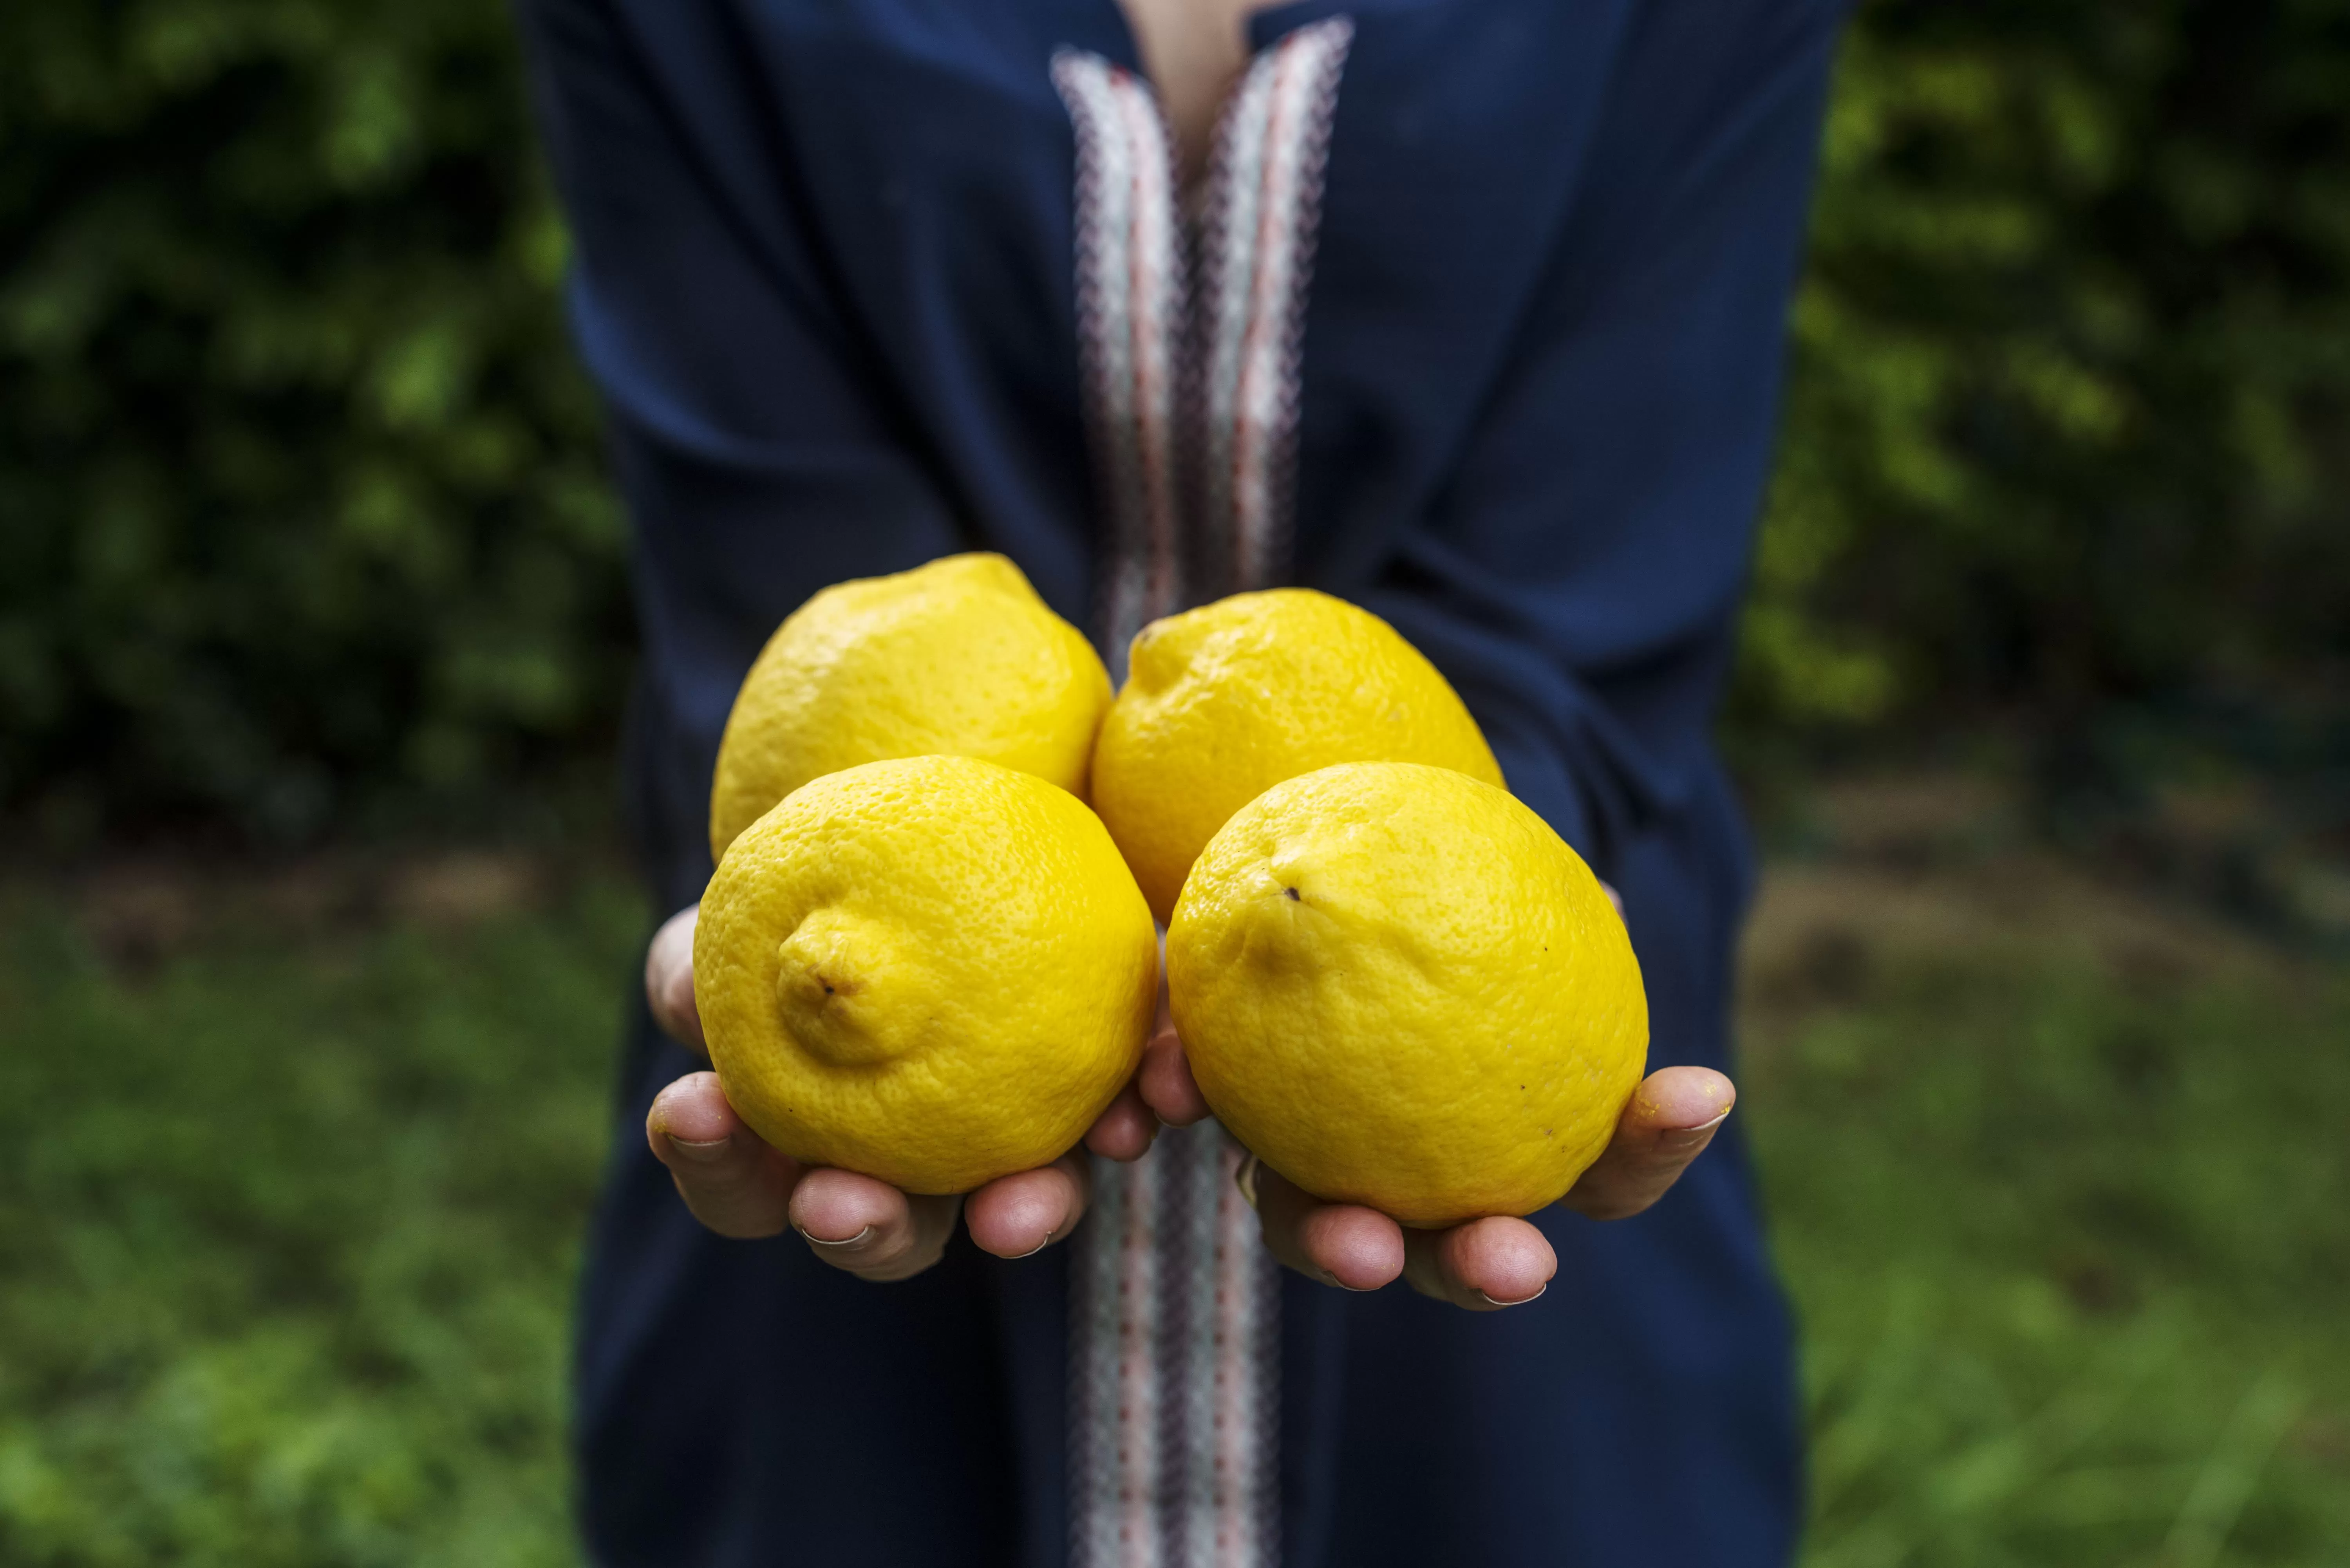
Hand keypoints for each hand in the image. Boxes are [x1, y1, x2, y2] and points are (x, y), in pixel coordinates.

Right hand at [641, 904, 1140, 1280]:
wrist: (990, 817)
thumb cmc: (833, 878)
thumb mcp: (755, 906)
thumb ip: (709, 955)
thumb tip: (680, 996)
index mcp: (812, 1131)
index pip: (747, 1186)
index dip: (716, 1165)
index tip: (687, 1111)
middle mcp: (923, 1159)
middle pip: (890, 1235)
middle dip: (863, 1233)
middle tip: (834, 1206)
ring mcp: (1028, 1129)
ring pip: (1028, 1201)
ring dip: (1025, 1213)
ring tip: (1020, 1210)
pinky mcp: (1126, 1071)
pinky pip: (1144, 1102)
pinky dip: (1149, 1102)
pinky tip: (1158, 1091)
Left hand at [1135, 885, 1736, 1311]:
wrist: (1289, 863)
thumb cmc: (1425, 886)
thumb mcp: (1484, 885)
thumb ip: (1538, 909)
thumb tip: (1601, 894)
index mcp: (1499, 1137)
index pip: (1598, 1170)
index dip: (1649, 1148)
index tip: (1696, 1095)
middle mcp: (1397, 1175)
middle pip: (1445, 1255)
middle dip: (1479, 1271)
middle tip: (1520, 1263)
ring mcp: (1294, 1153)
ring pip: (1306, 1228)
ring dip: (1331, 1245)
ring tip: (1356, 1245)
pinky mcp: (1198, 1099)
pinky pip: (1178, 1109)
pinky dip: (1167, 1100)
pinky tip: (1159, 1090)